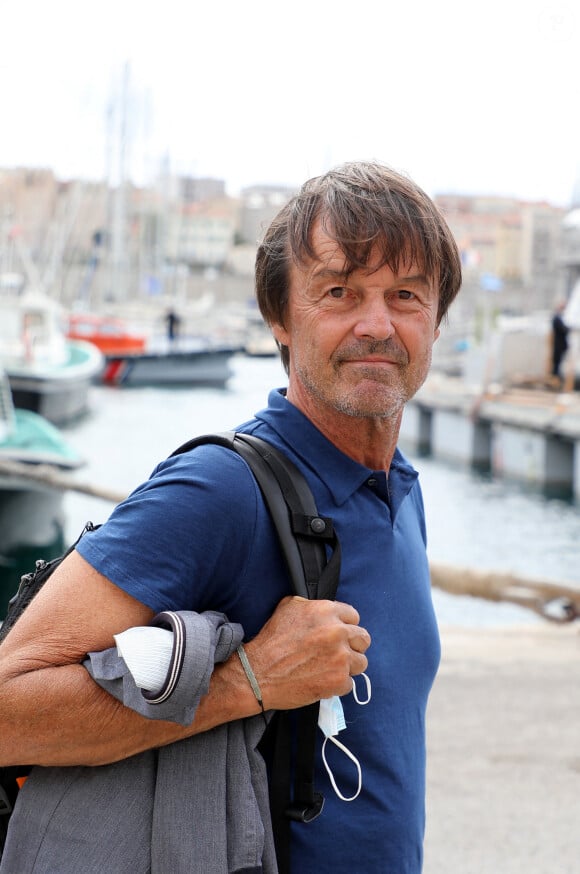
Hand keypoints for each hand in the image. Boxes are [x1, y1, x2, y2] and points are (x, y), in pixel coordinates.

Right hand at [245, 596, 370, 710]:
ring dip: (348, 666)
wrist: (257, 674)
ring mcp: (340, 658)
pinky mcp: (338, 681)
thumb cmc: (270, 641)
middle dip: (352, 646)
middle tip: (338, 652)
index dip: (345, 626)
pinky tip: (321, 680)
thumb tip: (326, 611)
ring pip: (361, 662)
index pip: (354, 616)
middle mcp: (337, 632)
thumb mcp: (288, 607)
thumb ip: (312, 605)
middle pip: (363, 639)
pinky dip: (337, 684)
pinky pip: (349, 684)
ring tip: (329, 668)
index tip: (339, 635)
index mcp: (326, 611)